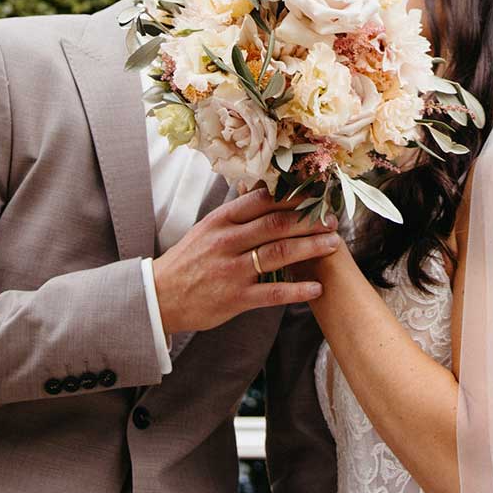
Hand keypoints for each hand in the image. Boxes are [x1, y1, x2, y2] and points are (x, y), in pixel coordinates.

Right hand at [151, 190, 339, 335]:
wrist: (160, 296)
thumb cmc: (188, 260)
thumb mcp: (206, 229)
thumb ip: (236, 216)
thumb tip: (266, 196)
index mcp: (221, 220)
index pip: (262, 201)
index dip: (291, 197)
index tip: (313, 194)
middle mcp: (228, 241)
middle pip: (276, 225)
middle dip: (308, 221)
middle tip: (331, 219)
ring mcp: (232, 270)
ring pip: (279, 254)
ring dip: (310, 248)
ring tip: (333, 244)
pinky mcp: (236, 298)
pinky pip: (273, 292)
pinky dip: (297, 290)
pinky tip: (316, 287)